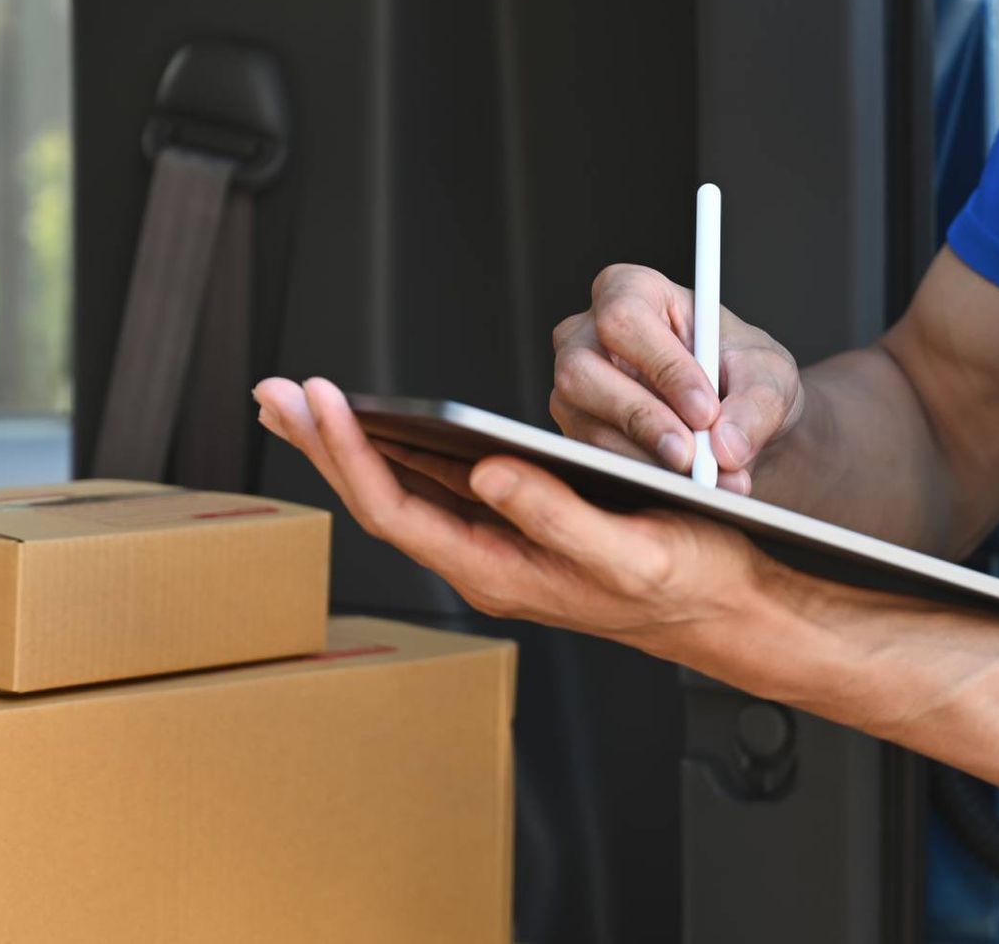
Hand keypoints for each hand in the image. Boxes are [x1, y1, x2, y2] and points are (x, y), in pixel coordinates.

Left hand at [253, 375, 779, 652]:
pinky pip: (433, 485)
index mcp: (499, 573)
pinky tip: (376, 425)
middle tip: (272, 391)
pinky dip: (395, 448)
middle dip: (322, 442)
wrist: (726, 607)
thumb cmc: (686, 583)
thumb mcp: (626, 552)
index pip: (398, 510)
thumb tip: (489, 474)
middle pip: (379, 497)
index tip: (323, 400)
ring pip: (399, 488)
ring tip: (300, 401)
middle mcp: (484, 562)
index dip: (353, 454)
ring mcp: (494, 545)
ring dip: (347, 444)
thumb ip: (555, 517)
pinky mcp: (513, 525)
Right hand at [550, 264, 804, 493]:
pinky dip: (644, 479)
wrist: (736, 419)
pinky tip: (684, 489)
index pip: (625, 319)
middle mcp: (586, 335)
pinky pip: (595, 460)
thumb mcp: (769, 375)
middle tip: (694, 458)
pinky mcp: (577, 433)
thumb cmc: (743, 374)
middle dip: (642, 419)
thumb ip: (756, 405)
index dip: (663, 367)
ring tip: (704, 481)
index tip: (706, 411)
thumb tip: (726, 447)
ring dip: (647, 459)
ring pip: (585, 425)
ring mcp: (574, 388)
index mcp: (630, 291)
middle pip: (583, 371)